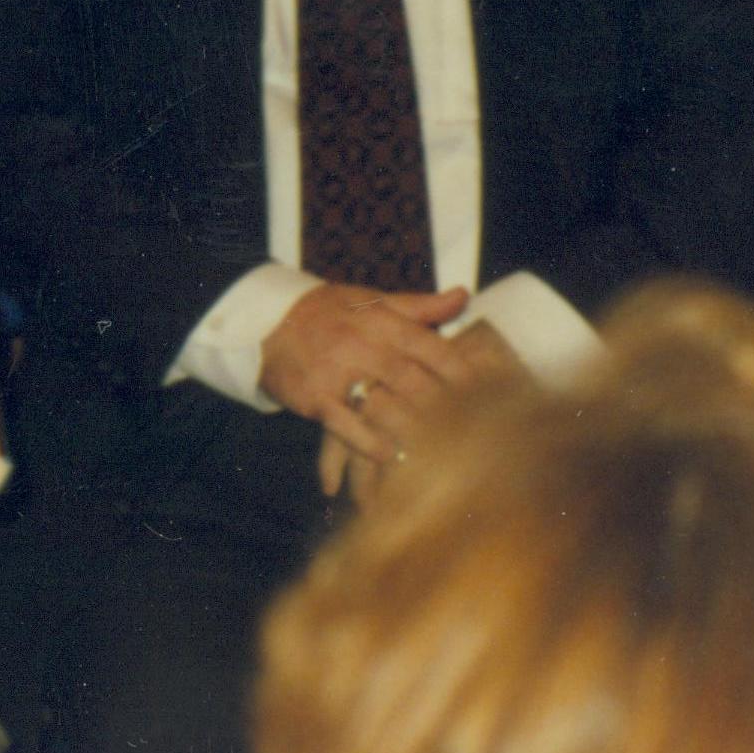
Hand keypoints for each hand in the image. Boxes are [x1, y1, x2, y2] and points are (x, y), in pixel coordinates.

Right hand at [260, 281, 479, 469]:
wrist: (265, 322)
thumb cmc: (325, 313)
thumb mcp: (370, 301)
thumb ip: (419, 306)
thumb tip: (464, 296)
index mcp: (378, 319)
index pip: (429, 345)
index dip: (460, 370)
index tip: (488, 392)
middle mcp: (359, 343)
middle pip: (412, 378)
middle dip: (445, 404)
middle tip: (475, 429)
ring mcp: (335, 371)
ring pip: (383, 402)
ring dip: (415, 427)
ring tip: (444, 448)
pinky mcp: (314, 397)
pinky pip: (346, 423)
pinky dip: (370, 442)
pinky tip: (392, 456)